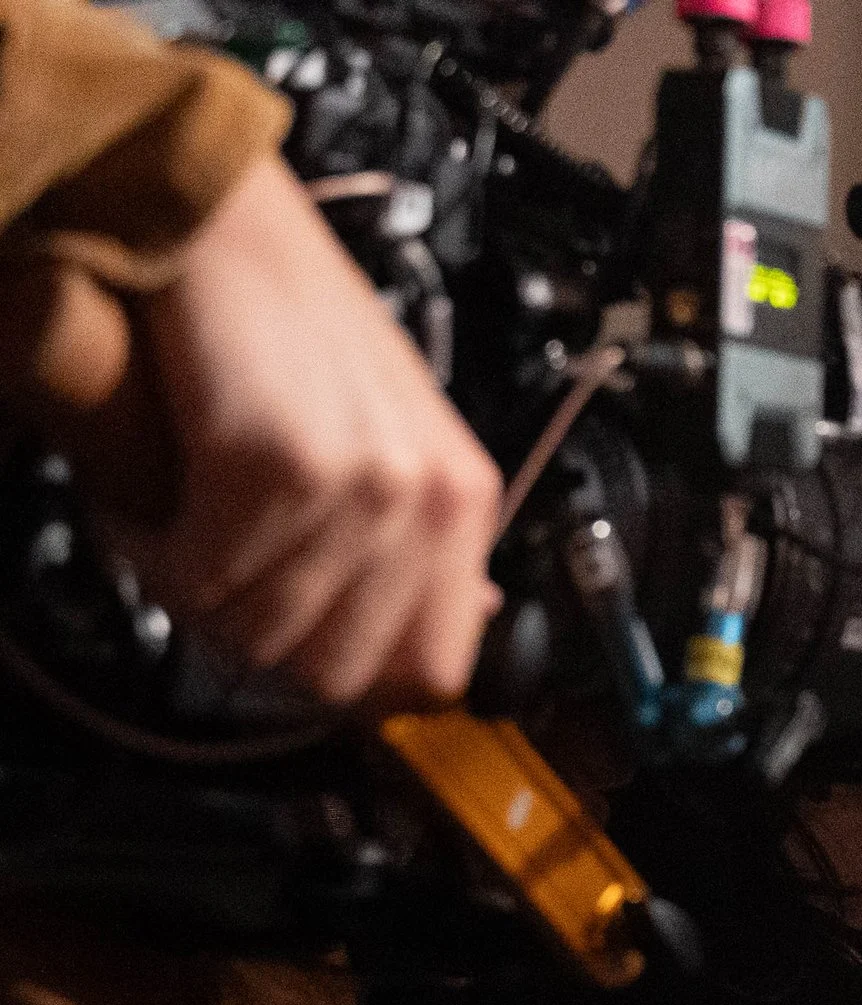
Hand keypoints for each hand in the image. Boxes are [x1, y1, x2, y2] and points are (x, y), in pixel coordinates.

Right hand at [73, 157, 503, 708]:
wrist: (219, 222)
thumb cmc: (286, 326)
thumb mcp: (386, 441)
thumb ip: (417, 541)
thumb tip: (469, 622)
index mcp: (466, 501)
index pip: (434, 674)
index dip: (347, 682)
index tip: (289, 646)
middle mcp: (429, 499)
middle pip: (334, 673)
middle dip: (255, 641)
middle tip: (211, 578)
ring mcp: (361, 484)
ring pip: (259, 633)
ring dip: (193, 593)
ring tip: (176, 525)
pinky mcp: (278, 466)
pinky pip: (200, 578)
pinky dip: (152, 551)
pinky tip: (148, 501)